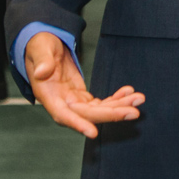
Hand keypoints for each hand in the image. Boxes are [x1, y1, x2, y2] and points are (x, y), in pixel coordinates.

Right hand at [24, 31, 144, 139]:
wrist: (44, 46)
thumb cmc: (40, 46)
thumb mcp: (39, 48)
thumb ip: (42, 61)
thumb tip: (42, 72)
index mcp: (48, 95)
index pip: (62, 114)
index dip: (78, 124)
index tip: (93, 133)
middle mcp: (60, 102)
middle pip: (87, 114)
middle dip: (111, 114)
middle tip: (134, 112)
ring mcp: (72, 101)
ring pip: (97, 110)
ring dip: (118, 107)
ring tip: (138, 99)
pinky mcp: (80, 97)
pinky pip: (99, 103)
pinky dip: (115, 99)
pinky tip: (128, 92)